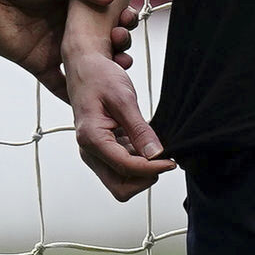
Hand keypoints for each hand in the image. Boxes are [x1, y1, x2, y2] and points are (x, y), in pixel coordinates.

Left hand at [0, 0, 129, 99]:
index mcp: (77, 5)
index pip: (107, 17)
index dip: (122, 21)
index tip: (128, 20)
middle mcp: (70, 28)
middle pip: (102, 45)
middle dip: (118, 47)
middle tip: (122, 44)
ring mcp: (55, 48)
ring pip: (86, 67)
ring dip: (104, 73)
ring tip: (116, 71)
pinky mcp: (37, 63)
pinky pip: (58, 84)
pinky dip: (72, 95)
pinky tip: (90, 101)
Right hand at [65, 42, 171, 201]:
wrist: (84, 67)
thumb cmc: (98, 77)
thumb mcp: (123, 99)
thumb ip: (139, 129)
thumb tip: (156, 154)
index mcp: (91, 138)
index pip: (125, 168)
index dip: (152, 168)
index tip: (170, 162)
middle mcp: (90, 151)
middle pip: (121, 187)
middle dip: (145, 178)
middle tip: (164, 160)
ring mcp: (96, 153)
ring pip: (123, 180)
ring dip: (143, 171)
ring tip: (155, 147)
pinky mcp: (103, 150)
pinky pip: (123, 167)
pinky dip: (139, 162)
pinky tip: (146, 143)